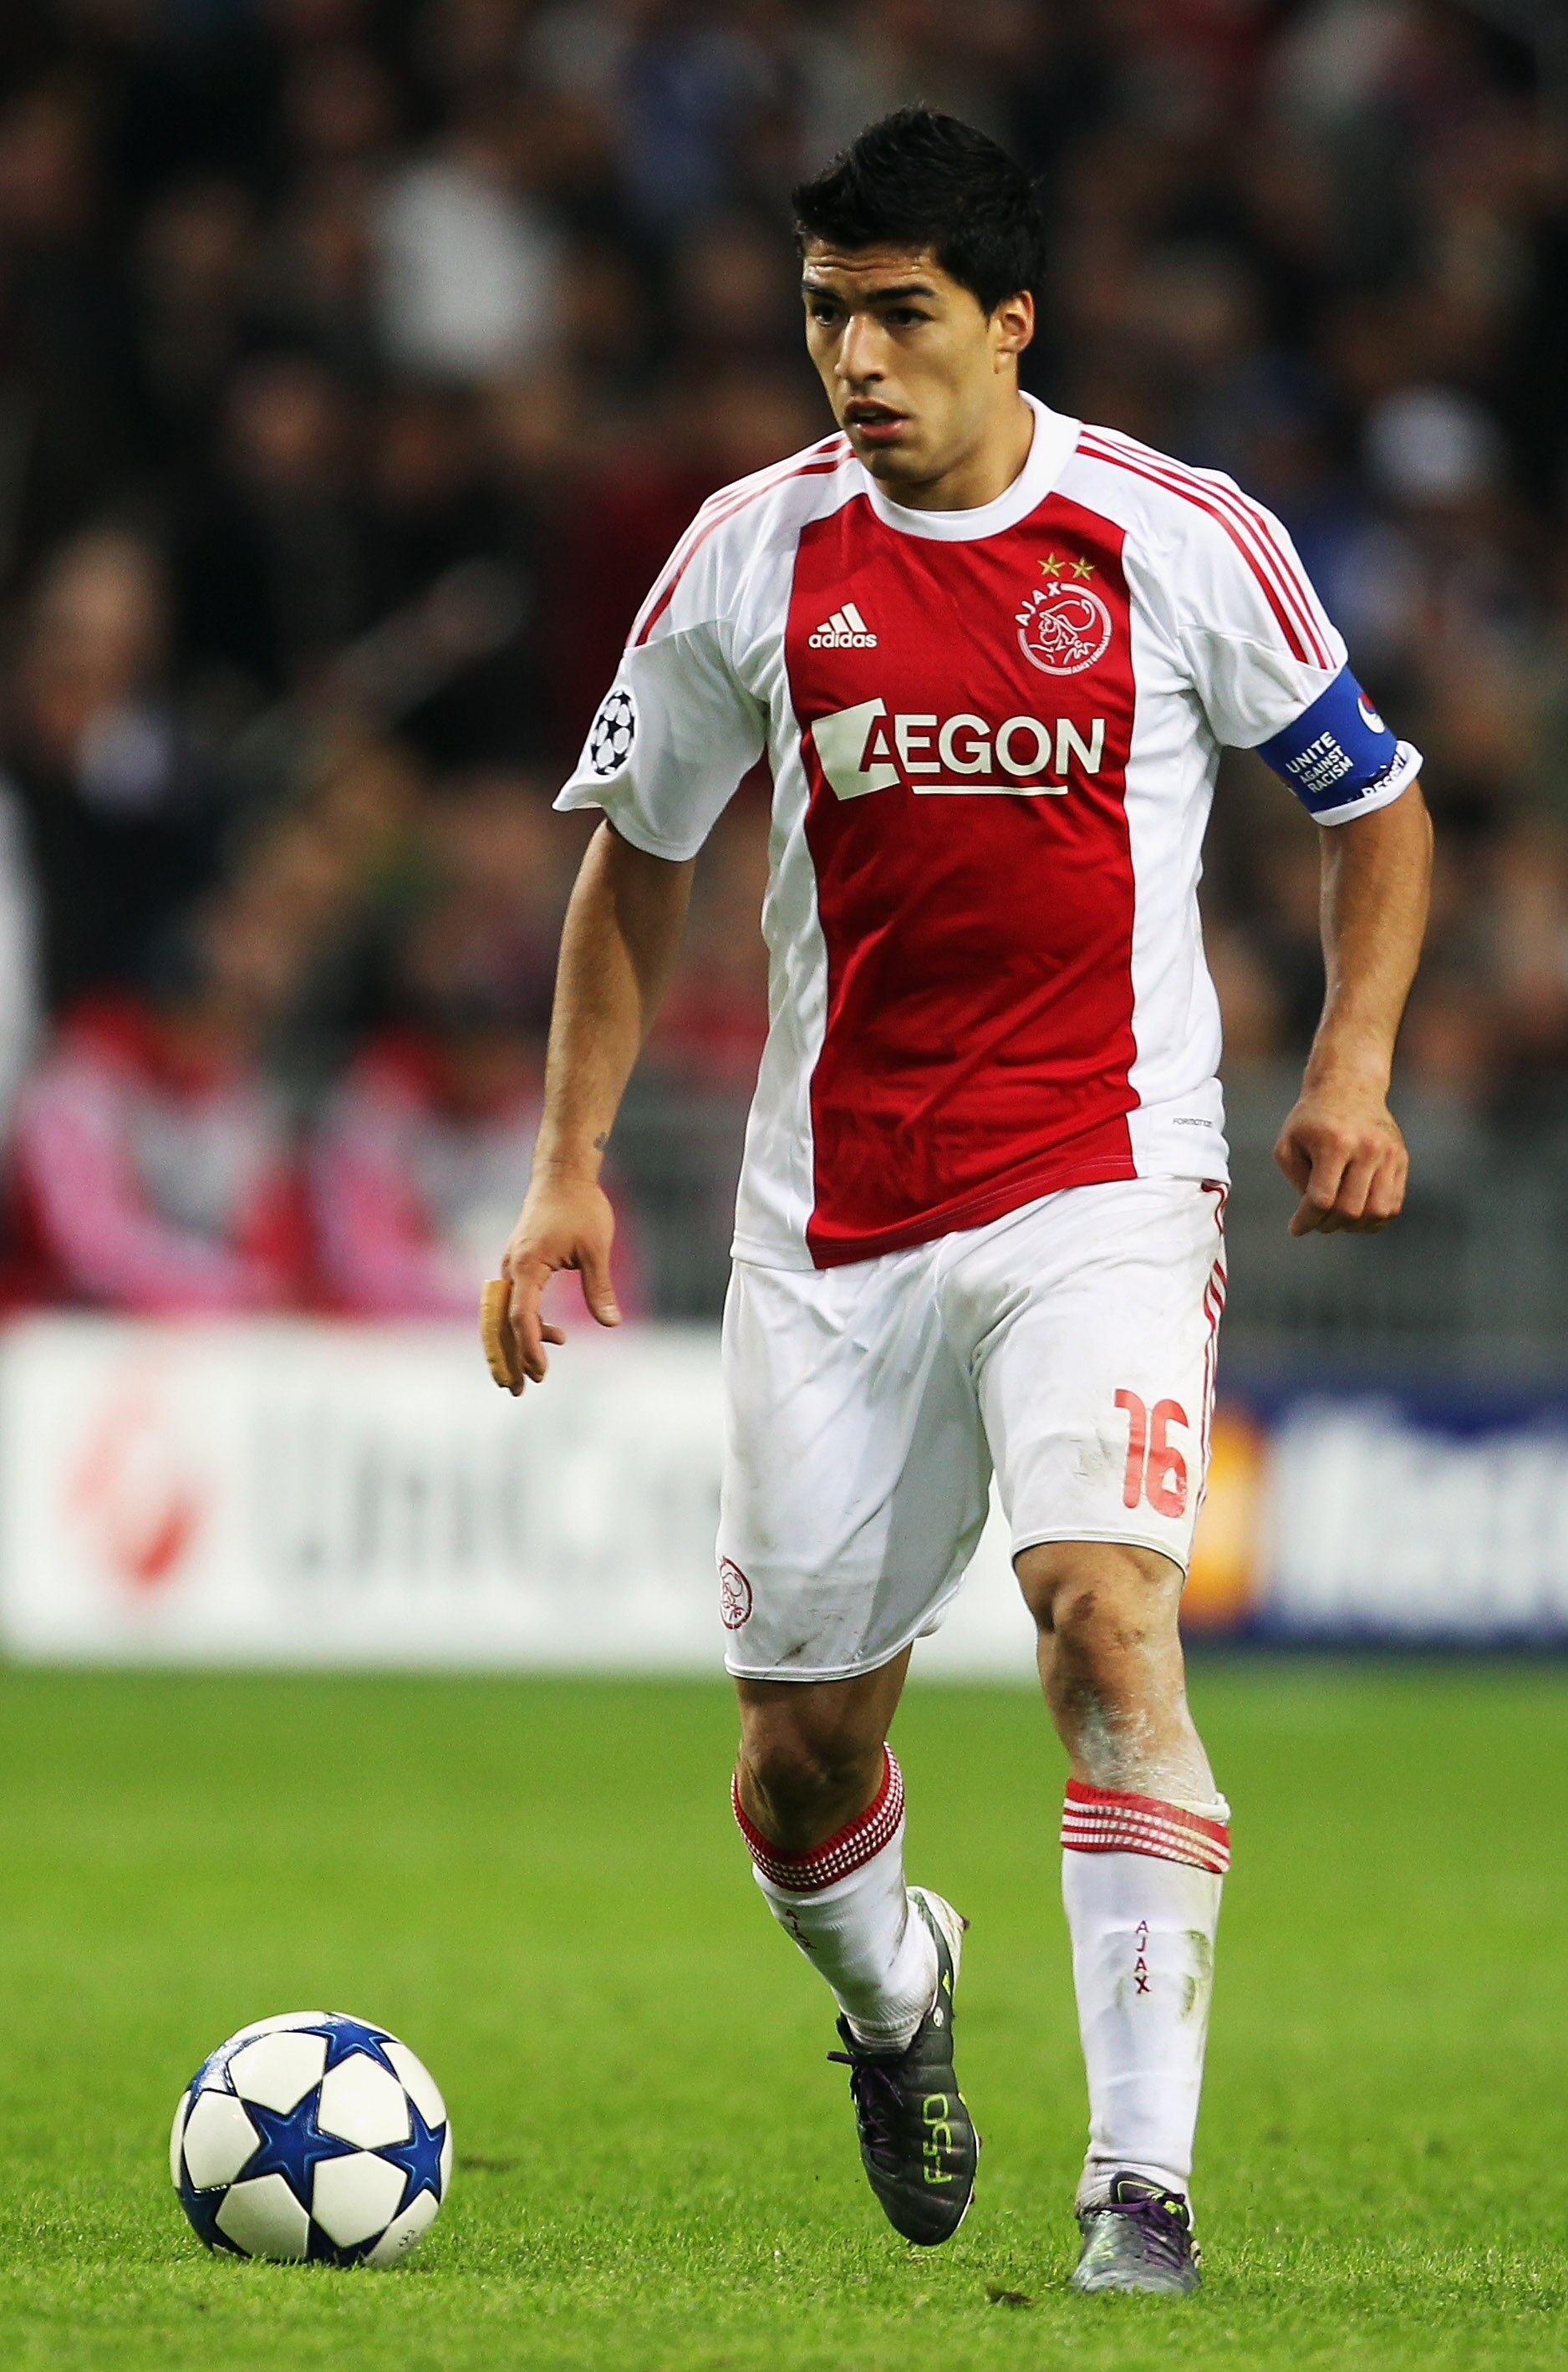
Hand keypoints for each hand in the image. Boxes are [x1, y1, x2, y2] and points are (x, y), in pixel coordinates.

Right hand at [494, 1174, 620, 1391]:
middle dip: (508, 1358)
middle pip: (501, 1322)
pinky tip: (553, 1335)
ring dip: (514, 1345)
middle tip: (518, 1391)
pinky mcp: (518, 1264)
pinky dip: (524, 1324)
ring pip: (503, 1315)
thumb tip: (611, 1323)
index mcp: (527, 1264)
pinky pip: (512, 1302)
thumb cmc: (582, 1207)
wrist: (563, 1175)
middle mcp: (511, 1267)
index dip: (529, 1346)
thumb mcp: (596, 1249)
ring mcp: (511, 1266)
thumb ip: (599, 1287)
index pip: (521, 1315)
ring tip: (531, 1375)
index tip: (541, 1371)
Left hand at [1273, 1078, 1408, 1236]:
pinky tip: (1357, 1218)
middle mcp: (1366, 1148)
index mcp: (1334, 1142)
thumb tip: (1315, 1214)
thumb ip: (1297, 1180)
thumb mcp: (1289, 1144)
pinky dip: (1374, 1219)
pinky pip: (1393, 1204)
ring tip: (1338, 1221)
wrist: (1349, 1087)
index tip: (1295, 1229)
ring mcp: (1389, 1154)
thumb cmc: (1311, 1121)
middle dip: (1328, 1224)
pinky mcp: (1401, 1159)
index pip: (1322, 1198)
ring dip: (1354, 1226)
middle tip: (1317, 1222)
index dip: (1307, 1221)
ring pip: (1377, 1211)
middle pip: (1350, 1209)